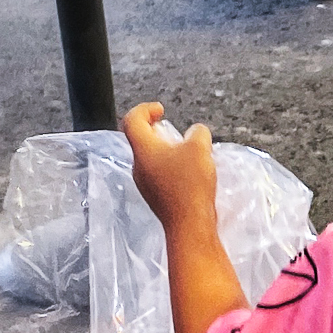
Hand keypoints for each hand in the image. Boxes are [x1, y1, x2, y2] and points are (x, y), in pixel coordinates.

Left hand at [123, 101, 215, 230]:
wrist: (189, 224)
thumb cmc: (191, 184)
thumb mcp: (200, 148)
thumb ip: (198, 133)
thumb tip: (196, 133)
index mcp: (143, 150)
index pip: (132, 120)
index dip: (145, 108)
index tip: (161, 110)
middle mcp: (138, 166)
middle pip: (140, 139)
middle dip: (156, 129)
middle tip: (173, 129)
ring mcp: (145, 183)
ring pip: (150, 157)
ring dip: (165, 149)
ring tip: (187, 151)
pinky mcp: (155, 196)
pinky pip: (158, 173)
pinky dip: (170, 165)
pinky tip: (189, 172)